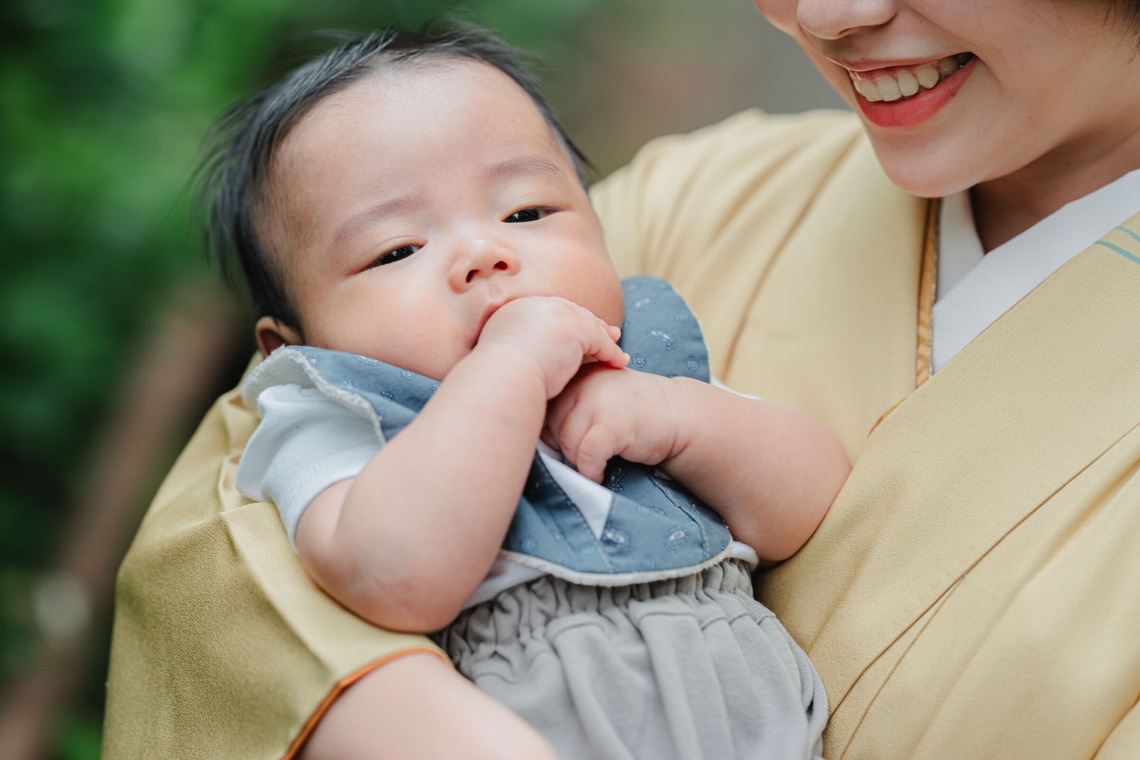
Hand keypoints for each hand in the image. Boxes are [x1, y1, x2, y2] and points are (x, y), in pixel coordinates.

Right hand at [476, 296, 627, 398]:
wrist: (501, 376)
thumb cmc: (497, 378)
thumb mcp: (504, 354)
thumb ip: (518, 348)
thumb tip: (524, 358)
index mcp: (519, 309)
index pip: (551, 313)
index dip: (569, 322)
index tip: (580, 331)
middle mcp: (539, 305)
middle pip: (573, 313)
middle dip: (592, 323)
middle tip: (609, 333)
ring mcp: (558, 313)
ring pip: (589, 325)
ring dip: (606, 338)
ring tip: (618, 350)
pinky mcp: (576, 329)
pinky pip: (601, 341)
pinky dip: (612, 352)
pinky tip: (619, 363)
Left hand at [544, 364, 680, 481]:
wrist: (678, 414)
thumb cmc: (636, 412)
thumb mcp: (600, 397)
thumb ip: (572, 407)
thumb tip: (535, 437)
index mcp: (579, 375)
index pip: (546, 409)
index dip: (551, 434)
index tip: (565, 447)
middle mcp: (585, 384)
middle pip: (553, 427)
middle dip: (565, 450)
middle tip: (581, 460)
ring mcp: (599, 403)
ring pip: (568, 443)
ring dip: (578, 463)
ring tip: (592, 467)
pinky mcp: (612, 424)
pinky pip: (586, 456)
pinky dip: (590, 471)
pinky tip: (600, 474)